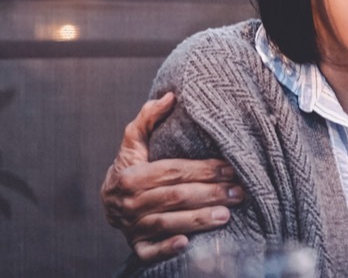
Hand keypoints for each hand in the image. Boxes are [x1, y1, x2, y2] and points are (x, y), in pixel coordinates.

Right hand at [99, 92, 243, 262]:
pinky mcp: (137, 245)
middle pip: (175, 197)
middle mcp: (130, 203)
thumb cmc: (131, 165)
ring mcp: (132, 226)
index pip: (172, 171)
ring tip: (227, 214)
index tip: (230, 167)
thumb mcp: (134, 141)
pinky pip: (149, 251)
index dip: (202, 169)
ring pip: (167, 223)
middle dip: (209, 194)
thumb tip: (171, 96)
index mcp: (132, 175)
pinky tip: (186, 243)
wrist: (109, 200)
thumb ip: (149, 118)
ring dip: (198, 219)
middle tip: (239, 192)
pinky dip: (166, 248)